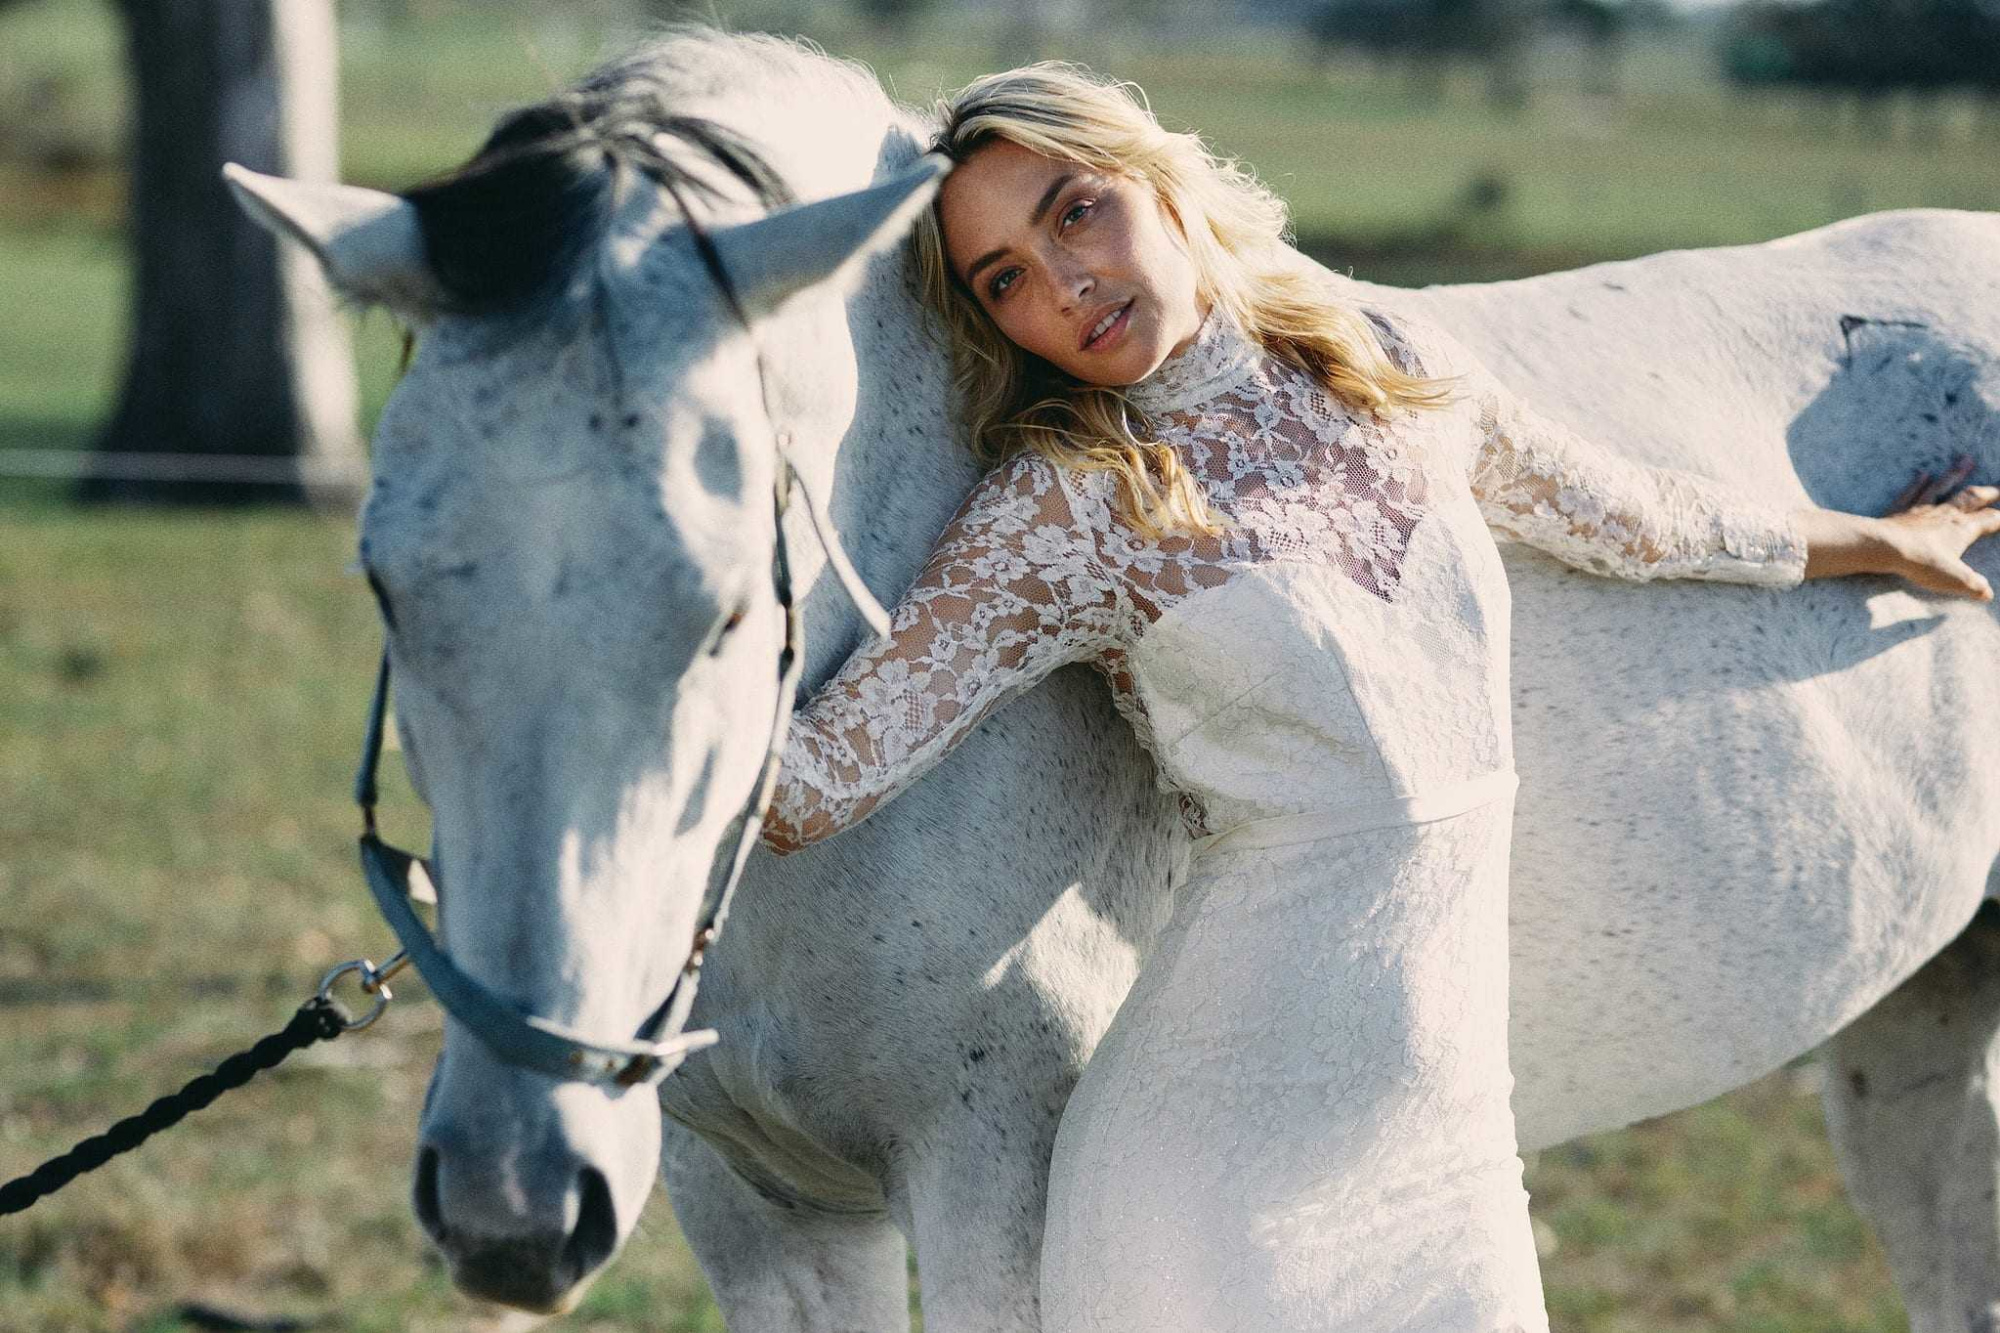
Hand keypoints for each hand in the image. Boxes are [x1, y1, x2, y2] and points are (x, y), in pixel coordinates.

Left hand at [1791, 453, 1999, 599]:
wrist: (1884, 548)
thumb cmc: (1920, 563)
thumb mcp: (1952, 579)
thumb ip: (1972, 585)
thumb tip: (1987, 594)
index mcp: (1961, 529)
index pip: (1989, 520)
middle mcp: (1944, 514)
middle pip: (1970, 498)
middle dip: (1988, 492)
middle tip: (1998, 486)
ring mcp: (1920, 509)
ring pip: (1942, 487)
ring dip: (1955, 474)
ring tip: (1966, 460)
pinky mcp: (1899, 510)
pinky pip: (1912, 492)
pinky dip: (1918, 483)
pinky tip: (1923, 474)